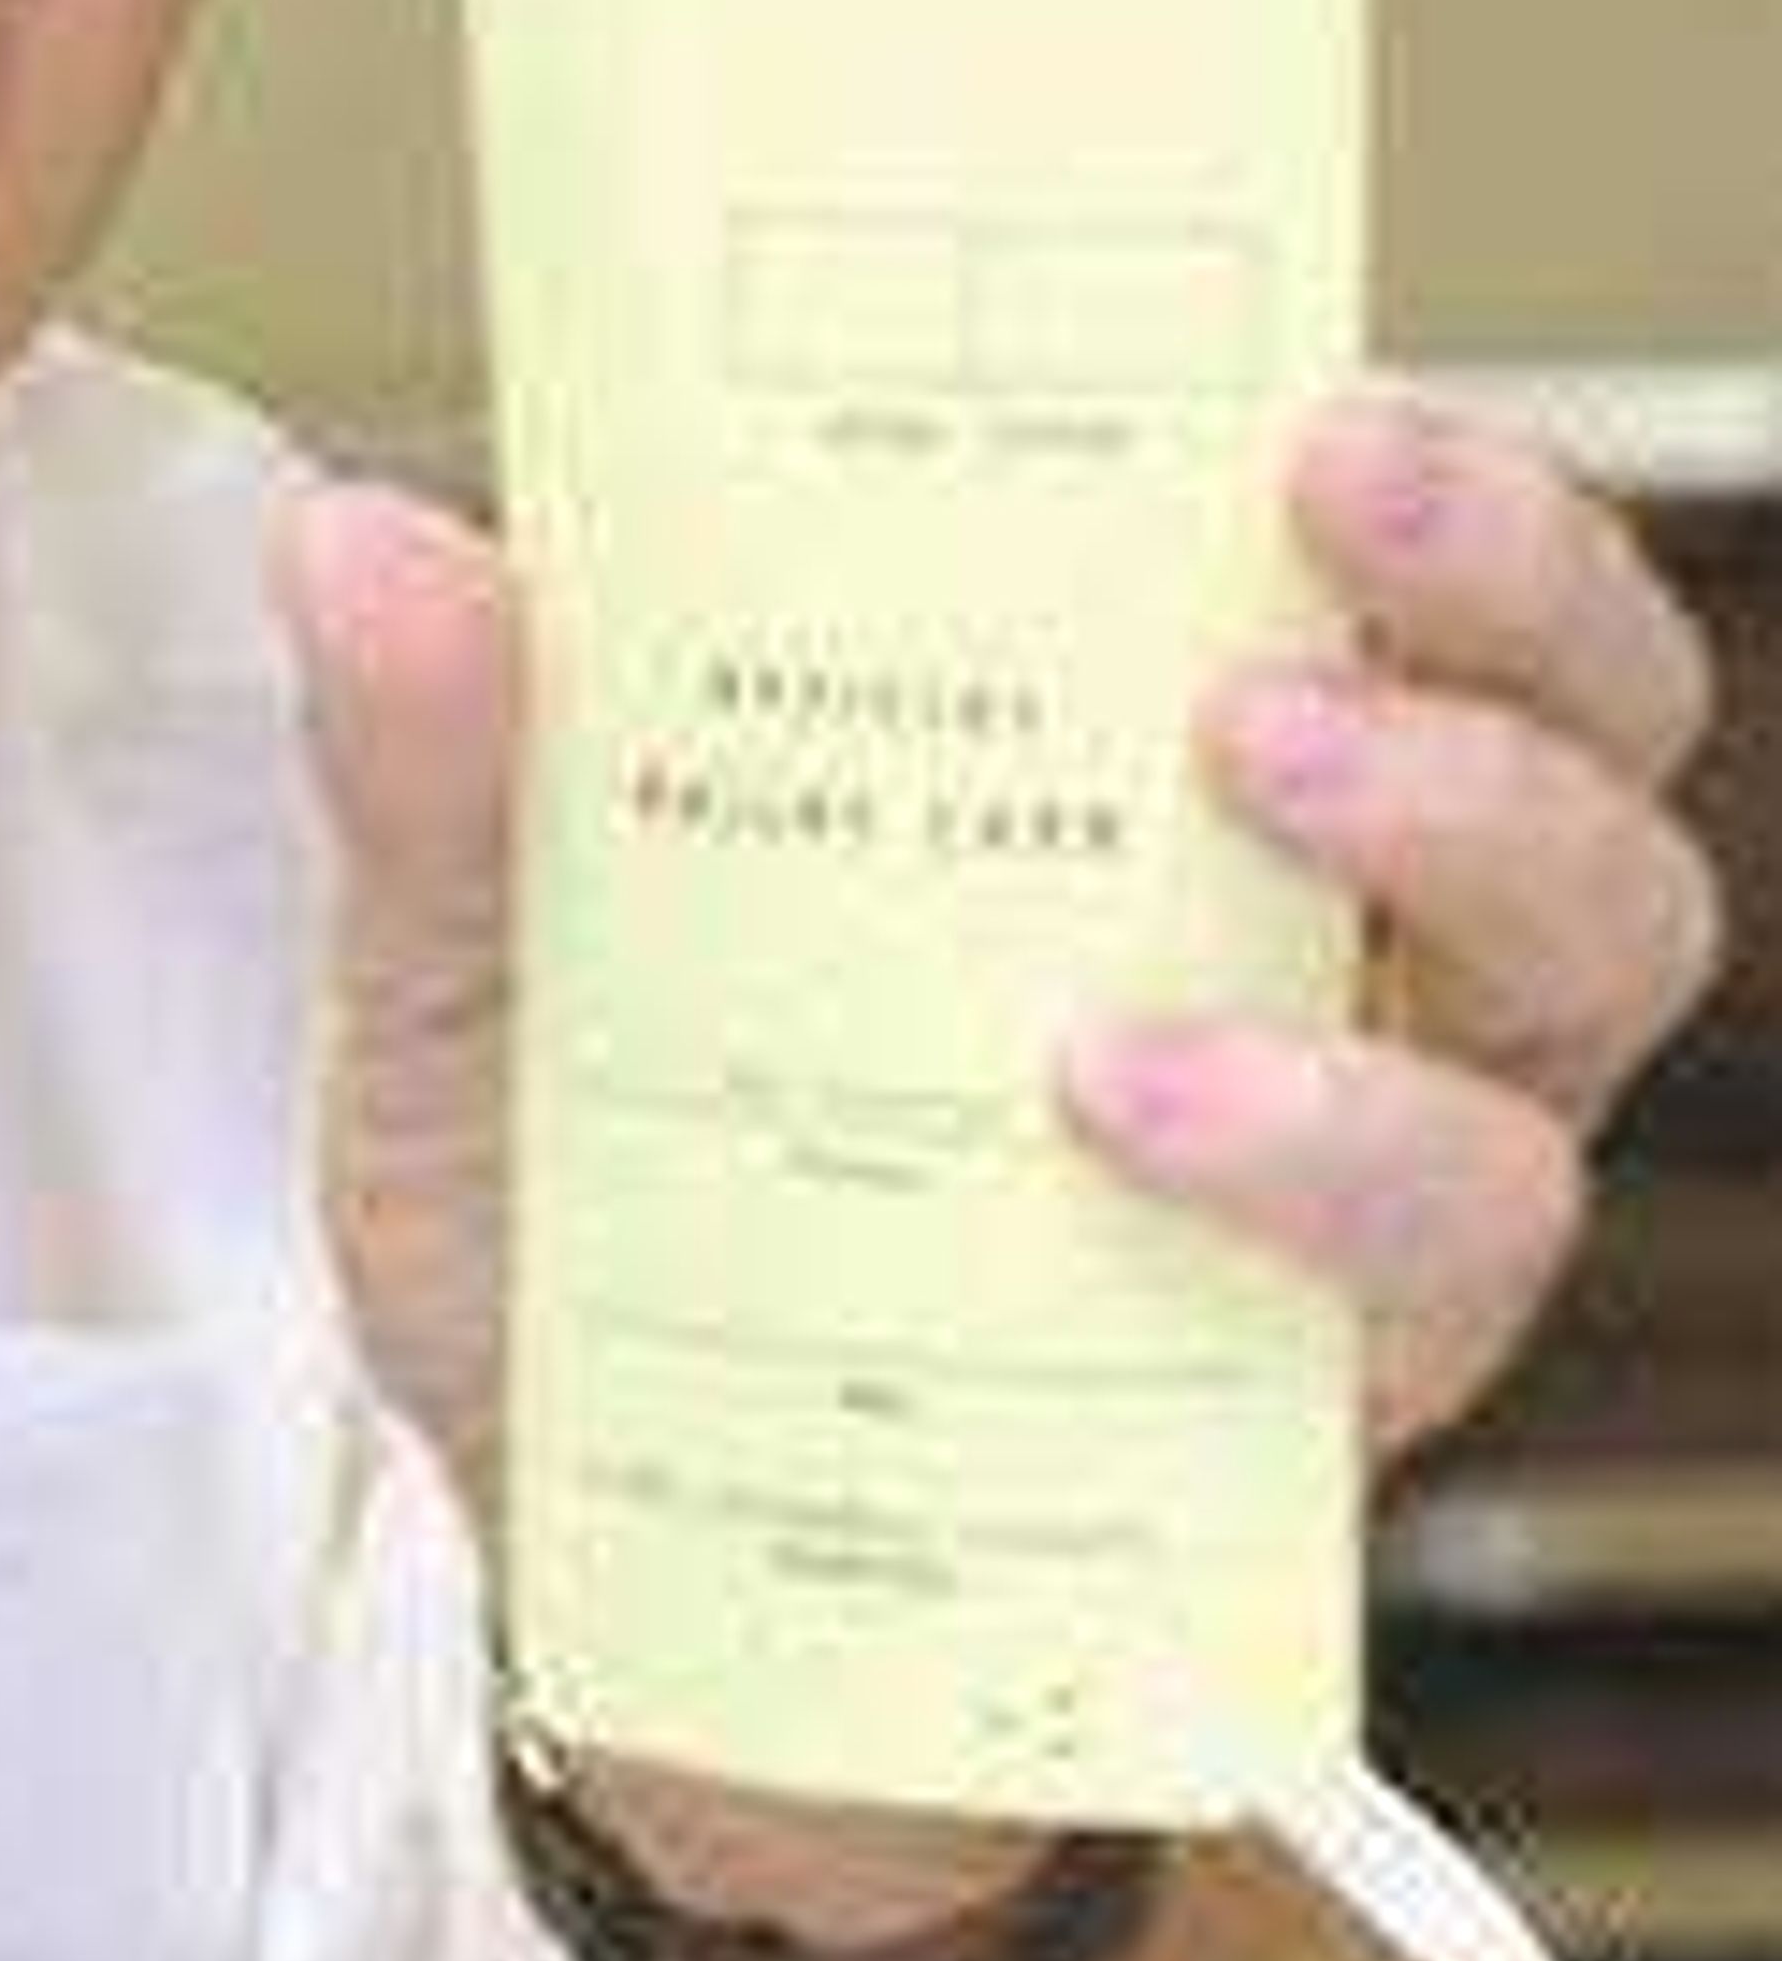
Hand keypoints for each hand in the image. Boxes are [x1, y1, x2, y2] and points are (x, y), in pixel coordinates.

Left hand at [275, 390, 1724, 1498]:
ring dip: (1451, 848)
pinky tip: (1133, 1121)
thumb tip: (366, 541)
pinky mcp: (1358, 1341)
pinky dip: (1326, 1152)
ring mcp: (1375, 1120)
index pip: (1389, 540)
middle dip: (1507, 596)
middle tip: (1316, 557)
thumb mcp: (465, 966)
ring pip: (1595, 939)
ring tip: (1185, 857)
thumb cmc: (576, 1200)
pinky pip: (1461, 1222)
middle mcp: (1322, 907)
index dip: (1437, 460)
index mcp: (1138, 741)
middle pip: (1587, 699)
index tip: (1319, 401)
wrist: (595, 1559)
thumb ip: (436, 766)